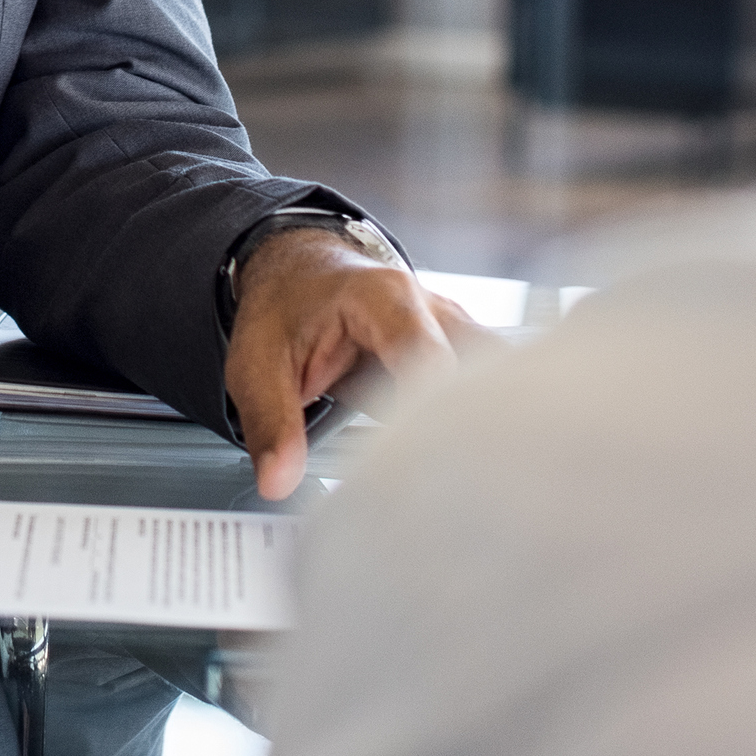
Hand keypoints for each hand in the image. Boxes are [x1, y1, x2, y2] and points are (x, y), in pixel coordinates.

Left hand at [224, 234, 495, 499]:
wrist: (298, 269)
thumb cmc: (284, 306)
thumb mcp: (257, 364)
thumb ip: (270, 422)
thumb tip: (277, 481)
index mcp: (385, 299)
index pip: (430, 362)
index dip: (431, 418)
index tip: (418, 470)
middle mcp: (434, 309)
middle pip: (483, 375)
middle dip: (471, 431)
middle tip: (446, 486)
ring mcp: (455, 330)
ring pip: (499, 382)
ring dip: (481, 427)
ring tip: (459, 478)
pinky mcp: (462, 352)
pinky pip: (490, 389)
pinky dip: (478, 424)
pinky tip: (461, 463)